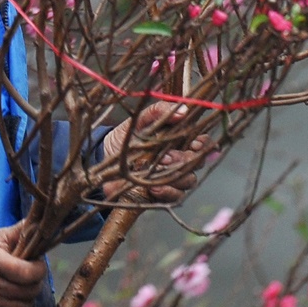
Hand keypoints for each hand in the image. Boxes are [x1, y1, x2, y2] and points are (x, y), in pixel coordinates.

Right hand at [0, 224, 46, 306]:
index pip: (25, 273)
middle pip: (27, 291)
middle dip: (36, 283)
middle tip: (33, 275)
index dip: (39, 270)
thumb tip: (39, 222)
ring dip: (28, 297)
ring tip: (24, 286)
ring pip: (22, 306)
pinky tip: (13, 297)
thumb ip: (18, 231)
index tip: (39, 265)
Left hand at [97, 105, 211, 203]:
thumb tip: (183, 110)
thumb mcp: (140, 120)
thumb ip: (159, 111)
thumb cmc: (125, 136)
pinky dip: (167, 191)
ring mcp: (173, 177)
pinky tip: (154, 187)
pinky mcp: (164, 193)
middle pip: (198, 162)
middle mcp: (180, 158)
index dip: (203, 144)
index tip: (194, 143)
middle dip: (185, 160)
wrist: (104, 158)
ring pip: (189, 180)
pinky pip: (176, 196)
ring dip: (175, 176)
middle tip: (167, 157)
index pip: (202, 142)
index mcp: (179, 139)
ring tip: (158, 169)